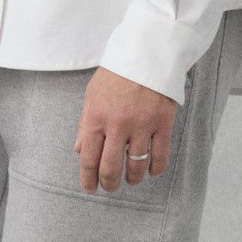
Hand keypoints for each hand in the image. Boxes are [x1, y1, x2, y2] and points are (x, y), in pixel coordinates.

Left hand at [74, 66, 176, 192]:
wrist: (147, 53)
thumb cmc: (116, 73)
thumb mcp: (92, 94)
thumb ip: (84, 123)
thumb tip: (78, 149)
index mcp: (96, 117)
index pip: (88, 157)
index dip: (88, 178)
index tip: (90, 188)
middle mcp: (117, 125)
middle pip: (110, 167)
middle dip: (109, 183)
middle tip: (110, 187)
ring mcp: (141, 125)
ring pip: (136, 165)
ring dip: (133, 178)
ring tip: (131, 180)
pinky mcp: (163, 123)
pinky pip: (160, 155)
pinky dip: (156, 169)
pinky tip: (151, 172)